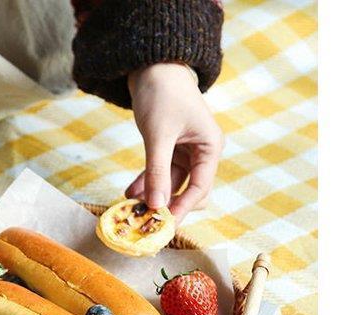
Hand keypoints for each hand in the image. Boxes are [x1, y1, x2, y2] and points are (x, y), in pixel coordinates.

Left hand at [125, 63, 222, 223]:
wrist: (152, 66)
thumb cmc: (161, 94)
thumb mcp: (158, 136)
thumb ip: (157, 172)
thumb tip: (156, 206)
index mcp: (210, 147)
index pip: (201, 187)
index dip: (183, 208)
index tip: (164, 225)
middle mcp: (202, 151)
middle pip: (189, 190)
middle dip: (168, 205)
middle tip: (146, 219)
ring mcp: (186, 152)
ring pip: (171, 185)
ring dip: (153, 196)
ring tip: (131, 208)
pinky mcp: (170, 149)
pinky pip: (160, 174)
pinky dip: (146, 183)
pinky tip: (129, 193)